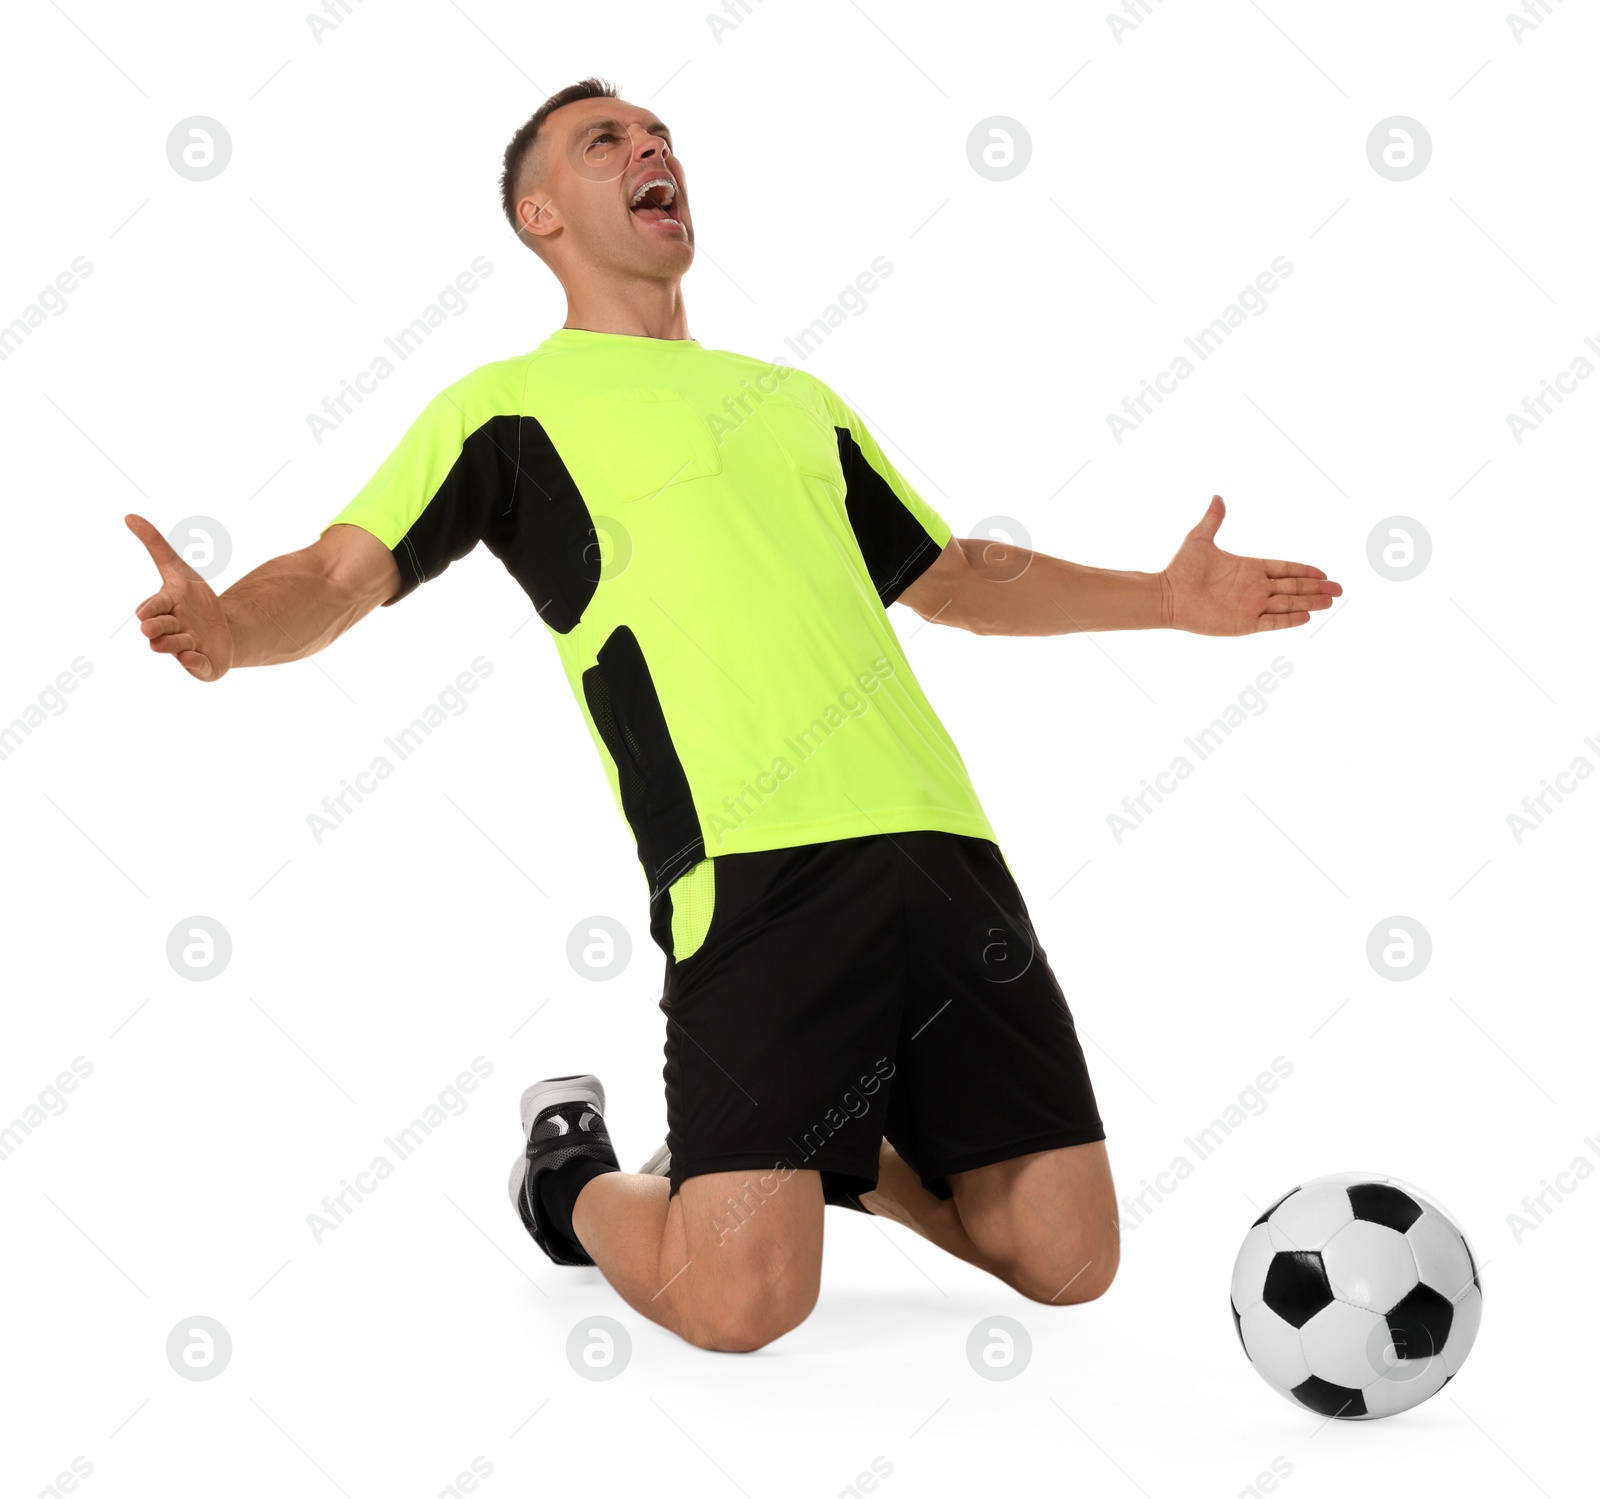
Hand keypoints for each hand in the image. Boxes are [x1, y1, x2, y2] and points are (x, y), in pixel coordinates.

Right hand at [126, 514, 234, 680]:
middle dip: (157, 627)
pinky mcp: (201, 664)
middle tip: (150, 627)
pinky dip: (194, 663)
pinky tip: (193, 657)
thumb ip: (156, 545)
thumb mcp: (180, 570)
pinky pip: (197, 666)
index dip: (150, 608)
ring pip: (176, 647)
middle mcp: (172, 630)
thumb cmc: (195, 600)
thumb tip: (129, 516)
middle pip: (161, 629)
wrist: (225, 630)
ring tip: (182, 643)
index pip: (155, 606)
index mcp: (165, 608)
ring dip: (175, 644)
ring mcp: (185, 648)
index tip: (143, 611)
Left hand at [1159, 496, 1340, 634]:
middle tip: (1339, 589)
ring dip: (1309, 603)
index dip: (1304, 571)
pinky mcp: (1243, 623)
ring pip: (1287, 604)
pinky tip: (1307, 616)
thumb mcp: (1199, 539)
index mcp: (1248, 568)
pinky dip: (1289, 620)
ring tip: (1330, 602)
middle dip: (1316, 588)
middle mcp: (1253, 588)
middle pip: (1292, 587)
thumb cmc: (1180, 568)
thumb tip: (1217, 496)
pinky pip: (1271, 622)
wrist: (1167, 596)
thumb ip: (1213, 519)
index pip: (1284, 569)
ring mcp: (1250, 607)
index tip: (1323, 573)